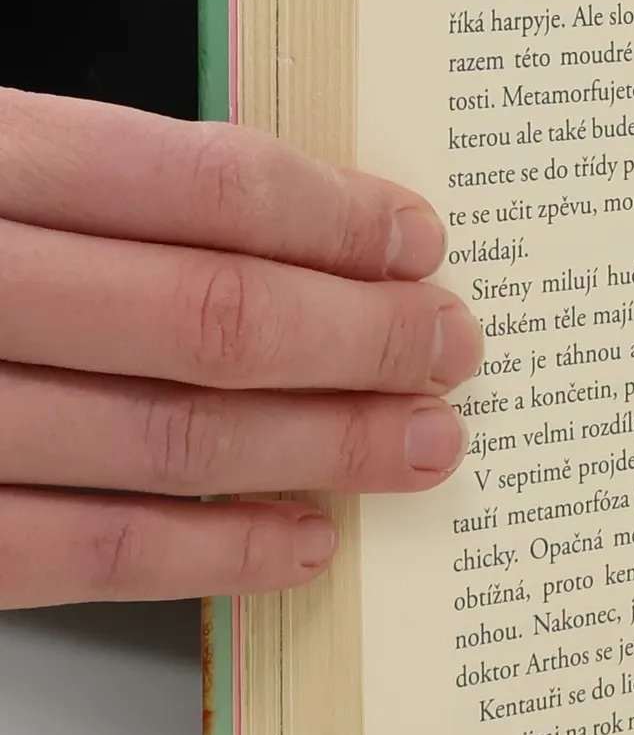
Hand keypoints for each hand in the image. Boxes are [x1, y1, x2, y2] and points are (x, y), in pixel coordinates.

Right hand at [0, 91, 482, 606]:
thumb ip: (78, 188)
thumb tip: (291, 229)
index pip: (185, 179)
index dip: (327, 215)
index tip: (417, 240)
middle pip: (201, 314)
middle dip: (359, 339)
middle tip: (453, 347)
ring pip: (164, 438)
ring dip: (322, 447)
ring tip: (422, 444)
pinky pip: (86, 554)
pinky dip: (216, 553)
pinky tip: (305, 544)